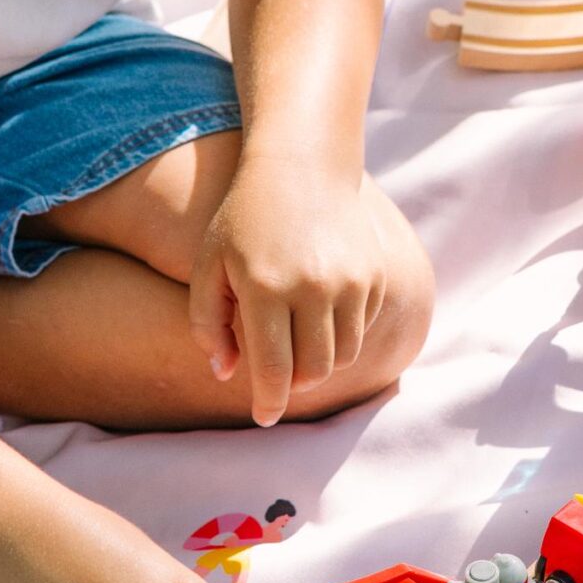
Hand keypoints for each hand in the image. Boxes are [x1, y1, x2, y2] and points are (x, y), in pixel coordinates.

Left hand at [189, 152, 387, 425]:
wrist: (303, 166)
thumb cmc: (244, 220)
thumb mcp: (210, 265)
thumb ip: (209, 324)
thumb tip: (227, 374)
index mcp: (265, 288)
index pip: (273, 369)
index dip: (268, 402)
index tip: (264, 417)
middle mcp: (313, 287)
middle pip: (313, 371)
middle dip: (293, 383)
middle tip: (278, 372)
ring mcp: (350, 280)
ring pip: (343, 355)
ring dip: (320, 360)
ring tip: (298, 342)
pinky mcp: (373, 275)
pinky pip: (361, 327)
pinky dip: (341, 332)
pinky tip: (320, 309)